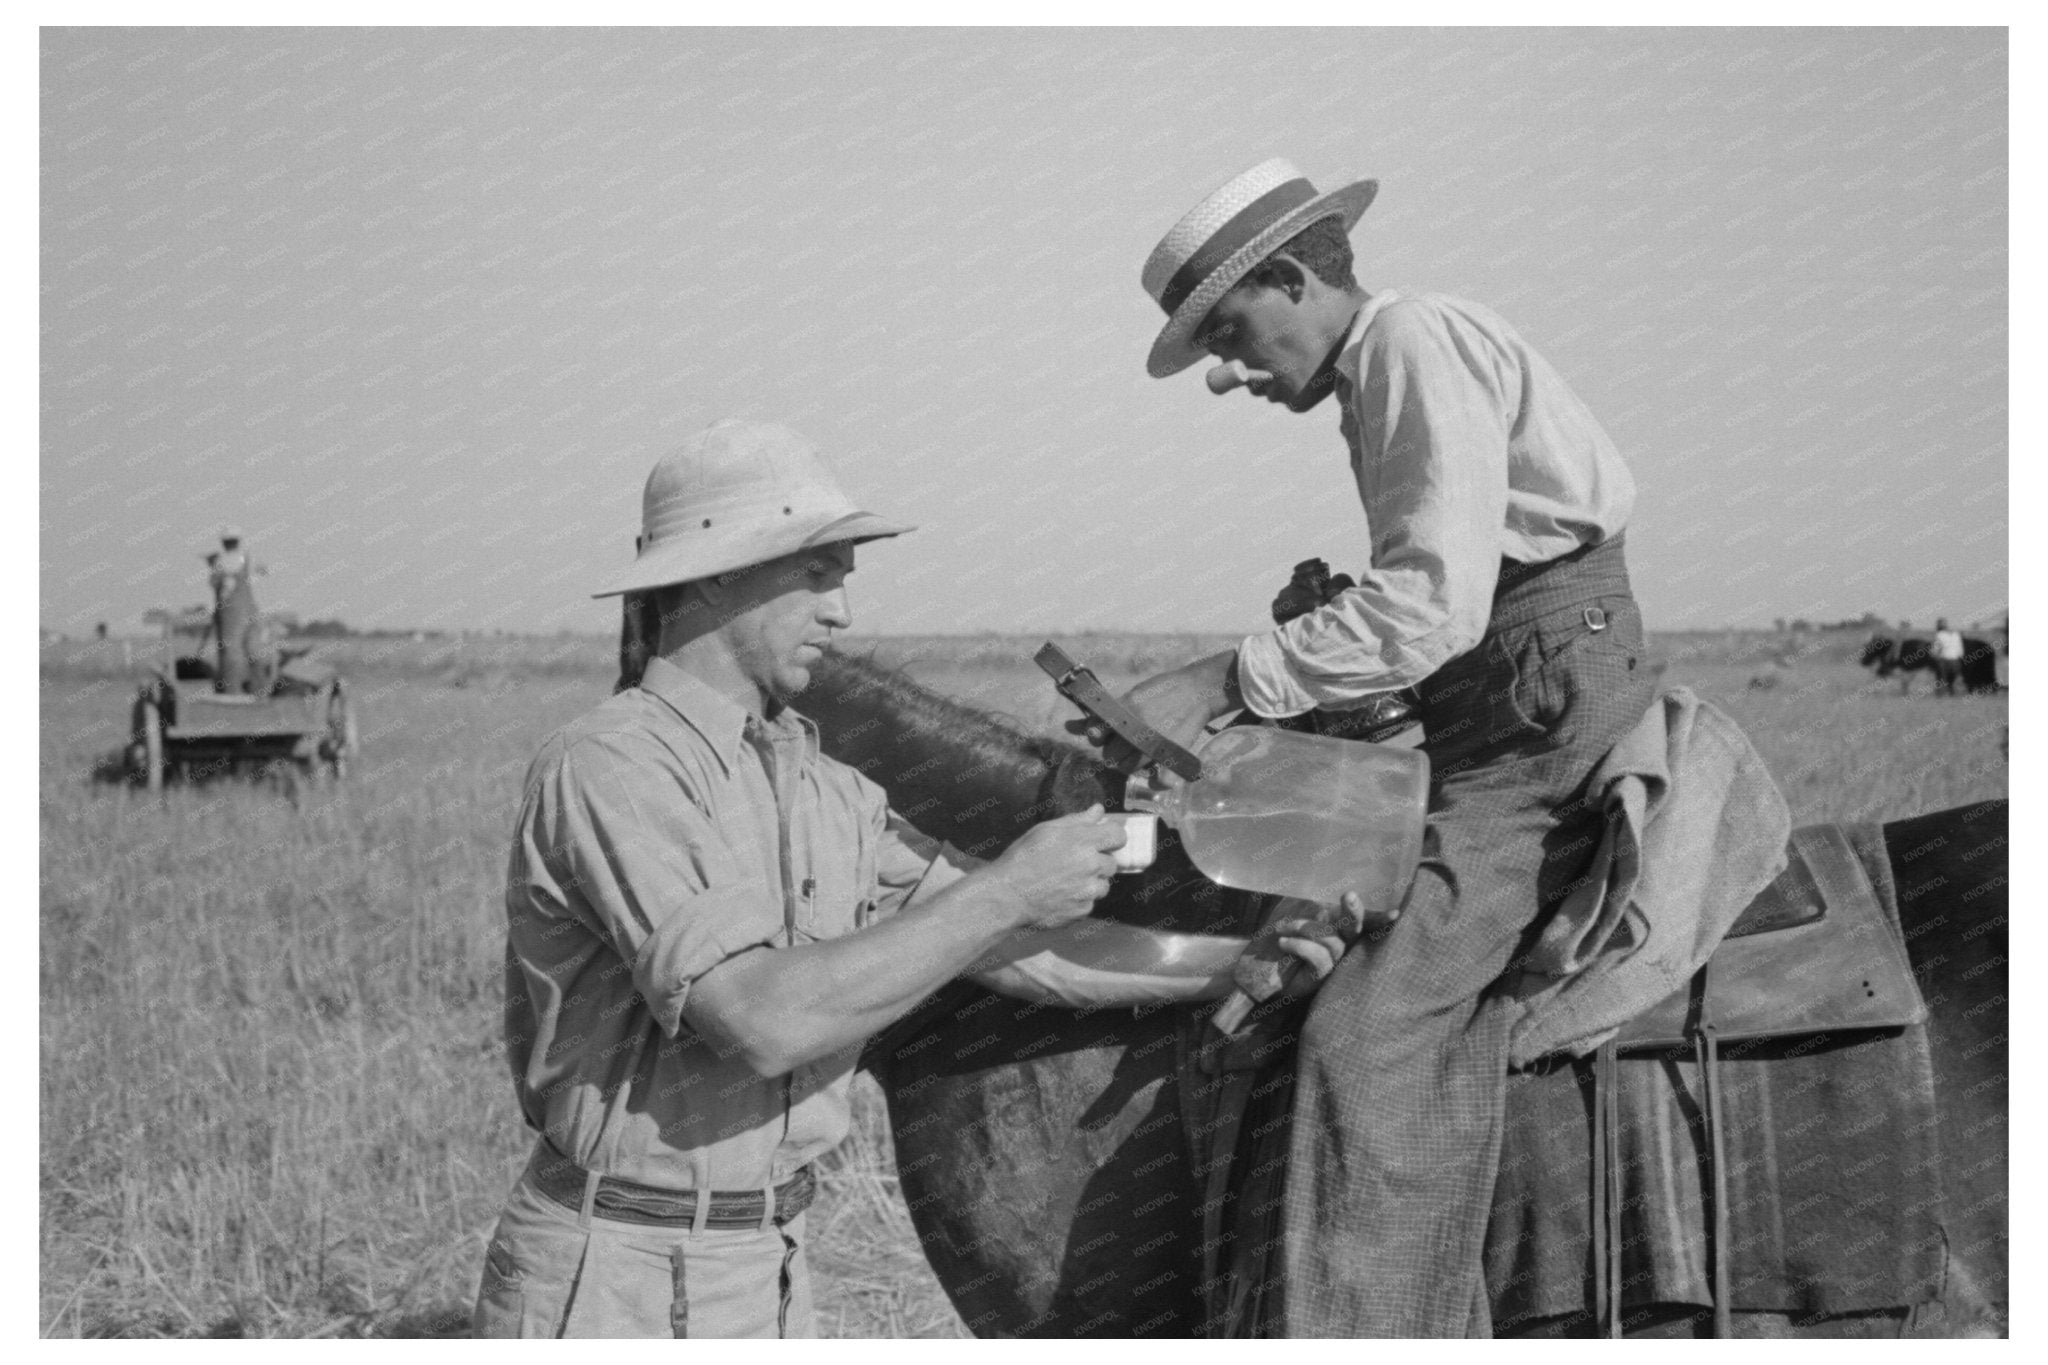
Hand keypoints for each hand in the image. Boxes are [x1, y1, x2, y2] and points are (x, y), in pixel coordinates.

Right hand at [980, 805, 1125, 930]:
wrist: (1007, 896)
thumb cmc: (1023, 859)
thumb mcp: (1045, 831)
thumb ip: (1077, 820)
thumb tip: (1098, 811)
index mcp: (1083, 842)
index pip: (1119, 836)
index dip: (1112, 838)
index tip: (1103, 841)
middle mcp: (1091, 866)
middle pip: (1111, 863)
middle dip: (1097, 863)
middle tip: (1074, 864)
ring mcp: (1088, 891)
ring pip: (1103, 886)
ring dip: (1091, 883)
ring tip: (1065, 882)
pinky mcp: (1083, 911)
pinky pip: (1090, 903)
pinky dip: (1080, 900)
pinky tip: (1060, 895)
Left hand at [1062, 650, 1239, 776]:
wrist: (1196, 690)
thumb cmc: (1160, 691)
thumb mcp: (1128, 696)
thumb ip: (1099, 715)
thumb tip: (1068, 726)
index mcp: (1123, 712)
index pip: (1095, 734)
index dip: (1098, 736)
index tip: (1106, 732)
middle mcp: (1135, 730)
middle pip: (1109, 757)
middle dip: (1113, 751)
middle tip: (1126, 741)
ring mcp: (1153, 745)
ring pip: (1129, 769)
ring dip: (1131, 764)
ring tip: (1141, 752)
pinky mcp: (1172, 755)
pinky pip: (1161, 781)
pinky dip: (1158, 783)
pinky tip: (1157, 776)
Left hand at [1231, 890, 1399, 1003]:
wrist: (1254, 967)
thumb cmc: (1275, 938)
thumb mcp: (1289, 912)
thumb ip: (1309, 903)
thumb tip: (1324, 895)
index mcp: (1335, 925)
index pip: (1360, 919)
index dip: (1378, 917)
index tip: (1396, 913)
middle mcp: (1339, 943)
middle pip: (1355, 928)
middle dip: (1354, 912)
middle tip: (1349, 896)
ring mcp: (1332, 961)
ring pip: (1332, 940)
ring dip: (1305, 928)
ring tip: (1283, 928)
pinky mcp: (1321, 976)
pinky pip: (1320, 956)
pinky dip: (1301, 945)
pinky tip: (1284, 942)